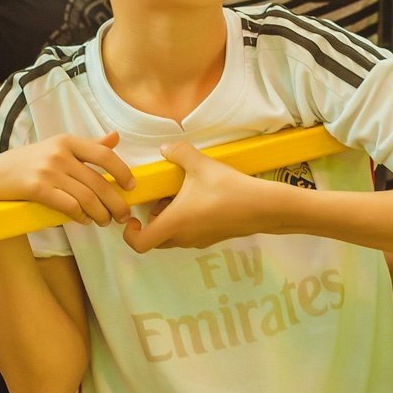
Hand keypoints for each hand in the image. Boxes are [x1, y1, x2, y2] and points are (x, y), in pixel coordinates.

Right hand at [0, 131, 134, 226]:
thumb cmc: (32, 162)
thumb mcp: (59, 147)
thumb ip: (89, 146)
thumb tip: (115, 137)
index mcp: (67, 141)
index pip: (104, 155)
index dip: (122, 171)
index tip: (131, 186)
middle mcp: (59, 153)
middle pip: (99, 182)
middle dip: (116, 202)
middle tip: (123, 215)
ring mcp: (48, 171)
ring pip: (87, 198)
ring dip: (101, 214)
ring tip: (105, 221)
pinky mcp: (37, 189)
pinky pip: (69, 206)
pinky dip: (82, 217)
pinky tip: (85, 220)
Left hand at [123, 141, 259, 252]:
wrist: (263, 207)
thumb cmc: (228, 189)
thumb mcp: (200, 164)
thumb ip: (178, 153)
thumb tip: (164, 148)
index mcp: (174, 223)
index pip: (140, 243)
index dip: (129, 234)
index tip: (133, 216)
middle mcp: (183, 237)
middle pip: (155, 238)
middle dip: (151, 220)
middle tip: (159, 197)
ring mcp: (198, 240)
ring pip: (172, 235)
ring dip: (169, 217)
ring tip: (180, 191)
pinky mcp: (211, 238)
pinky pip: (188, 233)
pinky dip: (185, 218)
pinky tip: (199, 195)